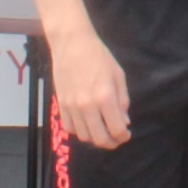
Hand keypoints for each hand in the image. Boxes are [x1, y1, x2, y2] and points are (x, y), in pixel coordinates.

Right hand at [50, 25, 130, 148]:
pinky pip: (70, 128)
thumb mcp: (118, 75)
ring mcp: (72, 107)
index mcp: (105, 97)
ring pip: (84, 136)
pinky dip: (80, 131)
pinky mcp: (61, 105)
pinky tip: (87, 125)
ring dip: (95, 138)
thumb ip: (122, 100)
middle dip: (111, 143)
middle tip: (116, 139)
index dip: (124, 136)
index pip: (116, 128)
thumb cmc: (99, 56)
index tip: (127, 135)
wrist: (72, 45)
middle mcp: (88, 106)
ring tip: (103, 131)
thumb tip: (124, 121)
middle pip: (99, 138)